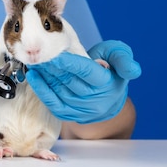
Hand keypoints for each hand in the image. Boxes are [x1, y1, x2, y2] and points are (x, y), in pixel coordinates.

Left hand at [26, 40, 140, 123]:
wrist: (108, 100)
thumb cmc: (112, 72)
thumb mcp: (120, 58)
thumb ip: (123, 60)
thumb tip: (133, 70)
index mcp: (106, 84)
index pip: (85, 72)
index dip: (68, 62)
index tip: (53, 52)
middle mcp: (93, 100)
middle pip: (68, 80)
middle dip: (50, 65)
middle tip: (37, 52)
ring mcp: (80, 109)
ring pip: (58, 90)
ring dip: (43, 75)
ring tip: (33, 60)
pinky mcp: (70, 114)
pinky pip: (52, 103)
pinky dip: (41, 89)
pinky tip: (33, 76)